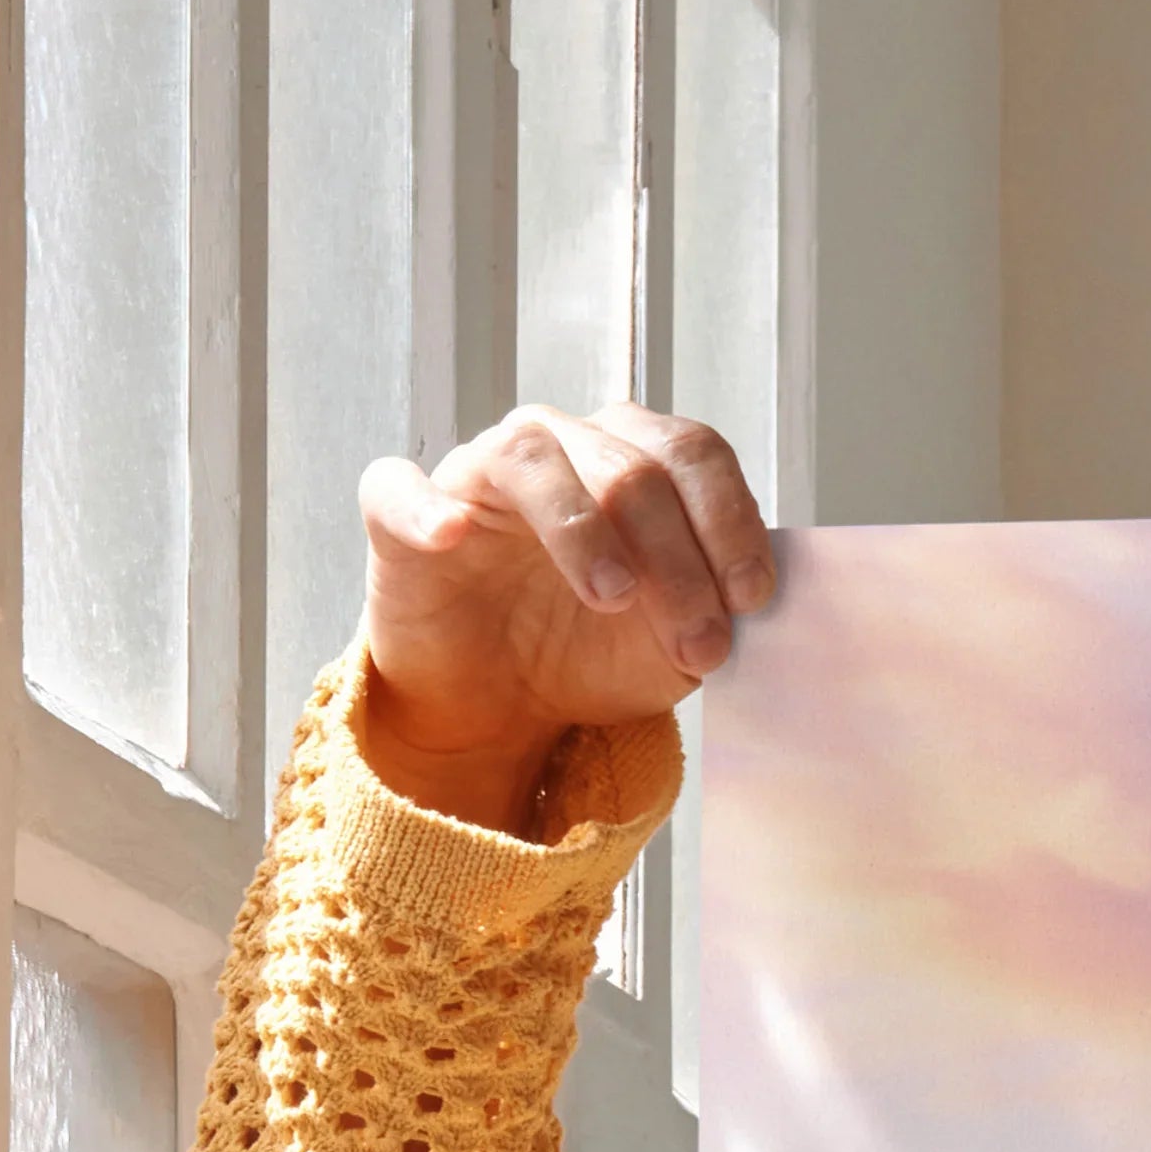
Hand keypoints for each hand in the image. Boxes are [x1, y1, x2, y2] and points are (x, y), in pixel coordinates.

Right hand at [354, 406, 773, 833]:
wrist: (502, 703)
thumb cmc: (589, 652)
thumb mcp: (673, 644)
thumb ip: (714, 611)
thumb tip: (750, 603)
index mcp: (633, 462)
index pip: (692, 454)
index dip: (729, 520)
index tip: (751, 597)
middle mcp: (560, 448)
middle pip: (629, 468)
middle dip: (678, 560)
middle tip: (699, 643)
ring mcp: (478, 474)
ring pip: (533, 458)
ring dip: (583, 530)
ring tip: (614, 598)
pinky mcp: (402, 514)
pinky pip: (400, 488)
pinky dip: (426, 507)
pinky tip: (452, 536)